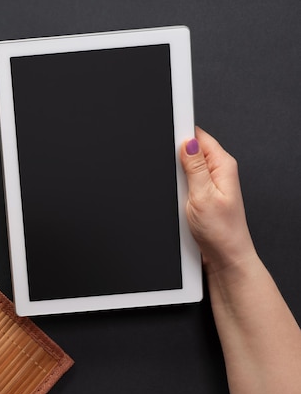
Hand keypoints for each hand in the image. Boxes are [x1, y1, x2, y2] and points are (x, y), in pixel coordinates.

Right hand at [179, 127, 256, 273]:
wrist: (224, 258)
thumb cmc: (221, 232)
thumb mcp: (203, 195)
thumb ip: (194, 167)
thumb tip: (187, 142)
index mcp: (223, 165)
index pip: (199, 137)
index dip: (181, 135)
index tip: (169, 139)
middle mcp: (218, 173)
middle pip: (189, 152)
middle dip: (175, 161)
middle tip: (176, 181)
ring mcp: (209, 185)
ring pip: (183, 170)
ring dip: (175, 180)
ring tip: (180, 196)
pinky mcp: (200, 197)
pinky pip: (183, 186)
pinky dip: (176, 192)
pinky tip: (178, 202)